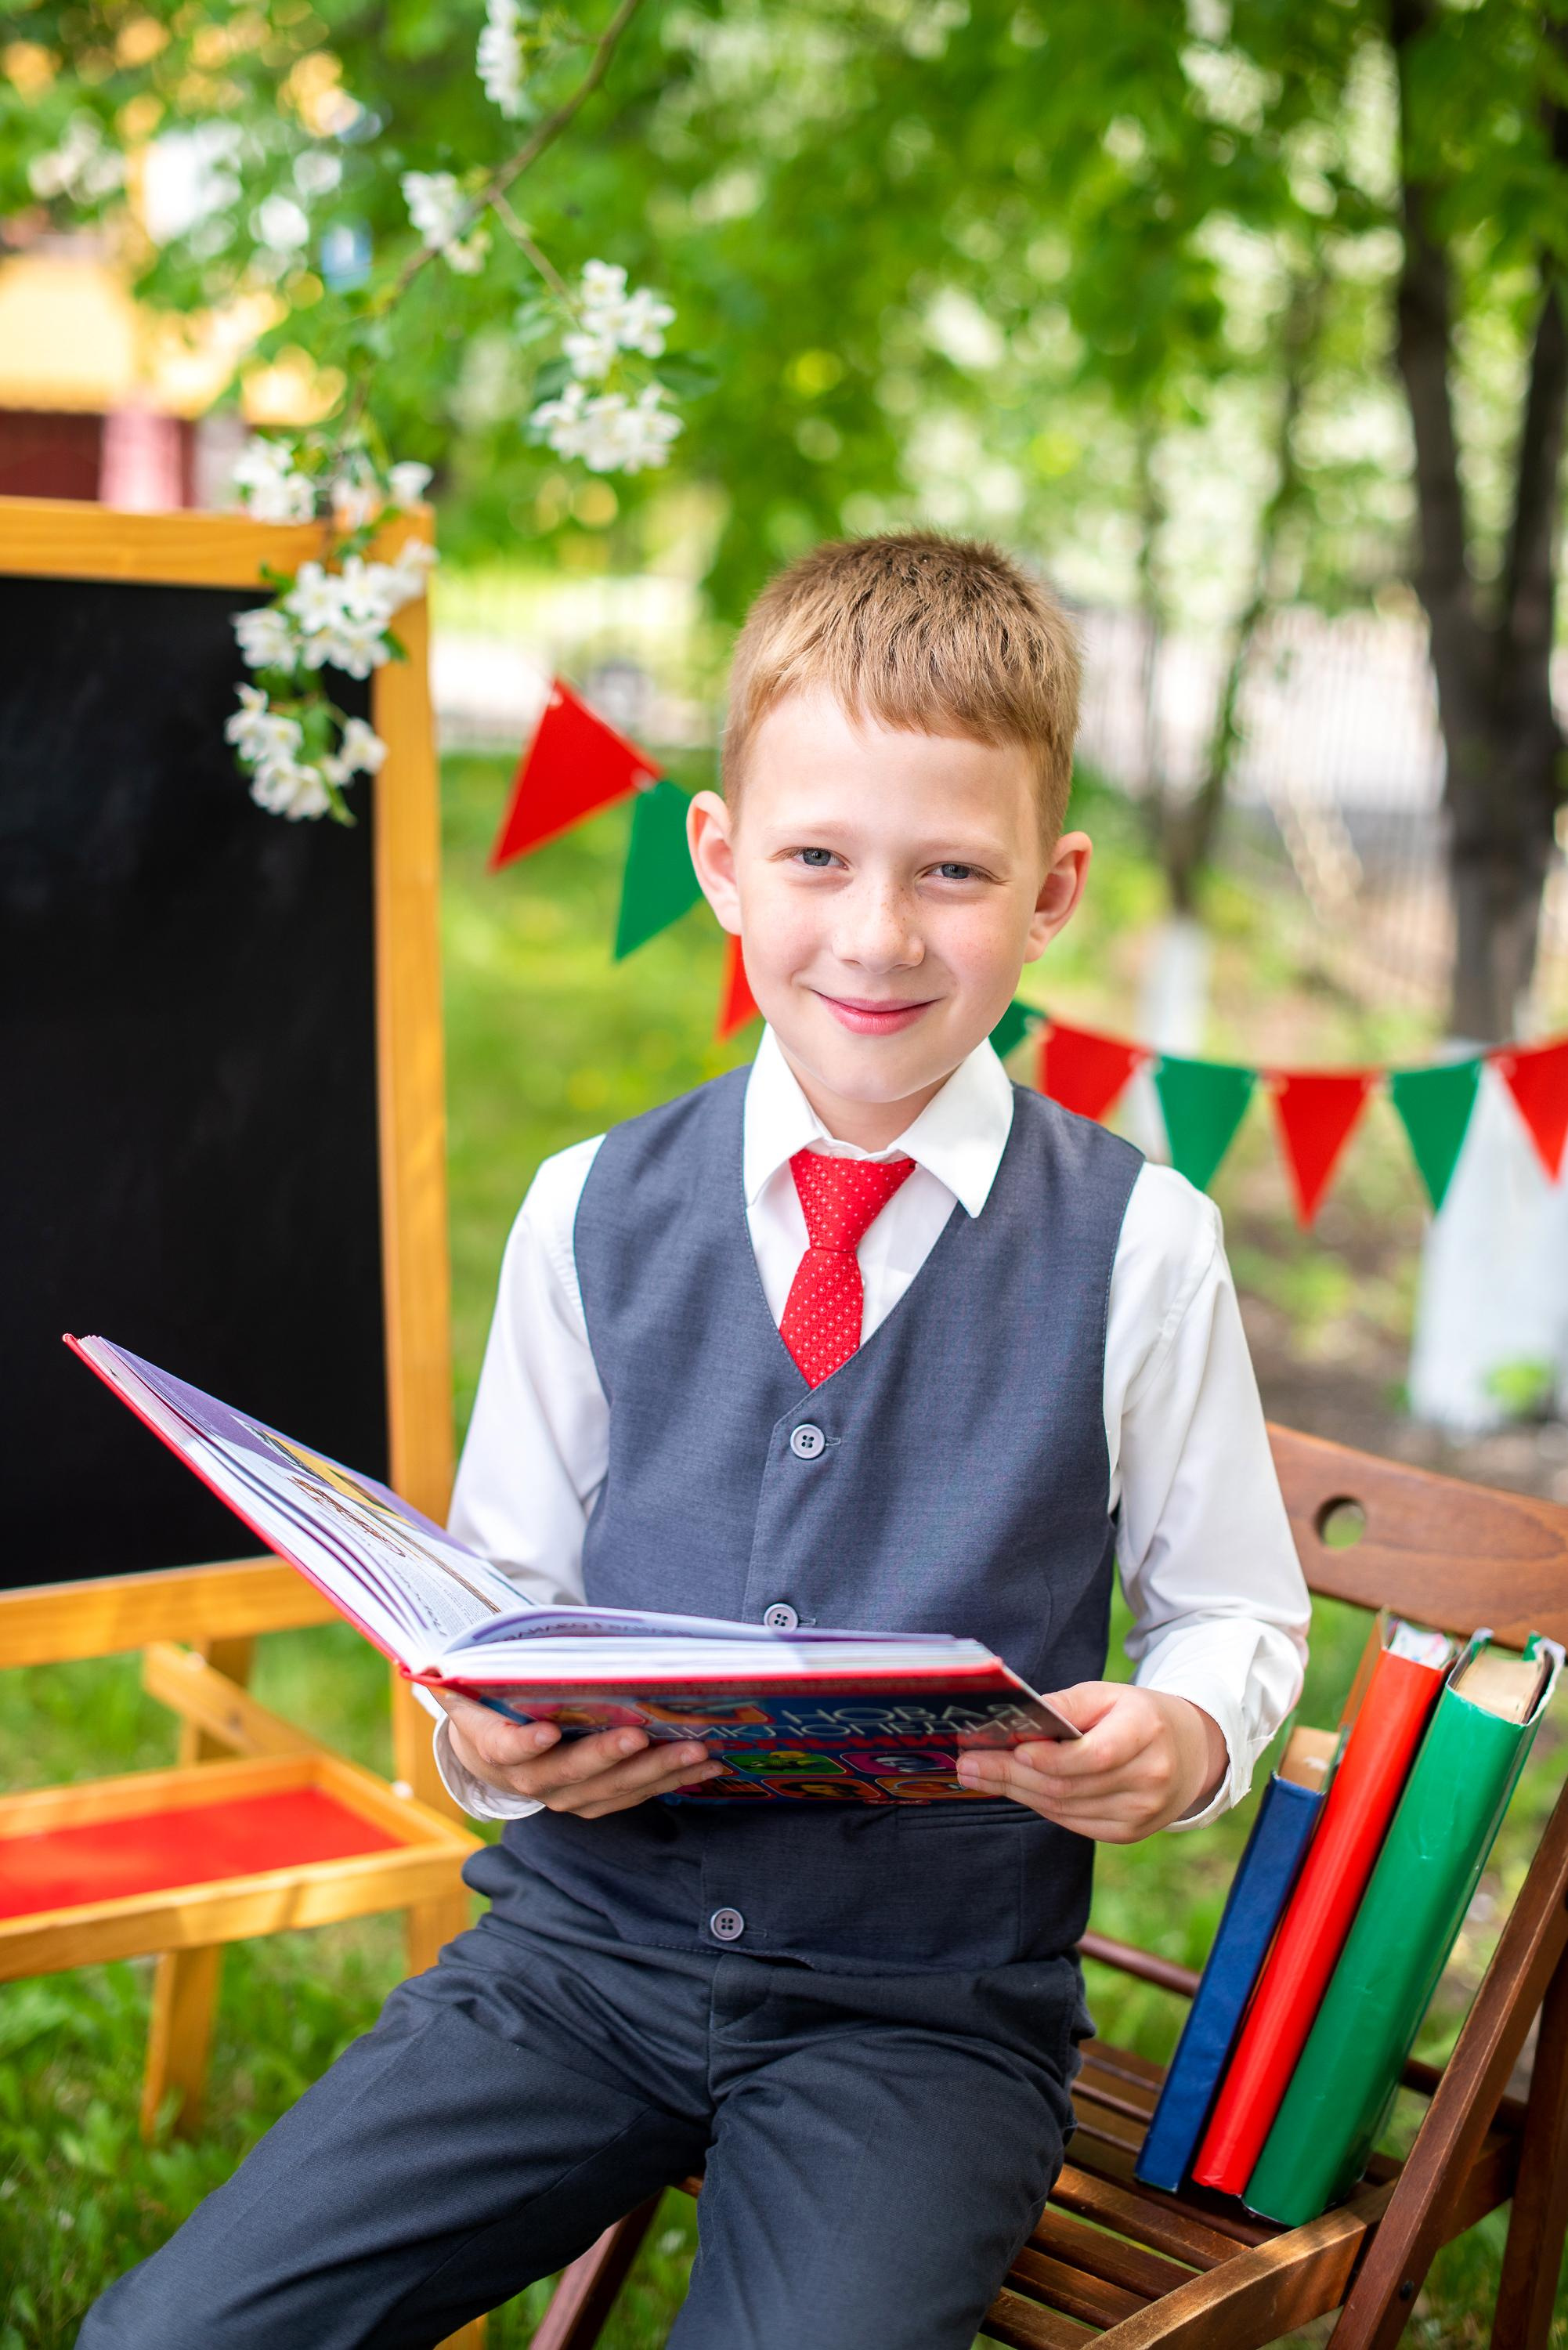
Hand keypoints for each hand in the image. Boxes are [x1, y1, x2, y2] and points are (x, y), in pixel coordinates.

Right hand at [430, 1688, 723, 1815]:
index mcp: (490, 1745)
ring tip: (695, 1750)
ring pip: (608, 1791)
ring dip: (653, 1772)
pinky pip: (630, 1797)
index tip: (547, 1731)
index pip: (502, 1749)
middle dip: (607, 1756)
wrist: (489, 1748)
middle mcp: (526, 1780)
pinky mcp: (590, 1802)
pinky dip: (667, 1782)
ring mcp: (562, 1796)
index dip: (523, 1745)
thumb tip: (449, 1655)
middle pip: (567, 1774)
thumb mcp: (470, 1680)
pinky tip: (702, 1764)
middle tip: (642, 1733)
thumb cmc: (489, 1699)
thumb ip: (471, 1669)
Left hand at [955, 1683, 1227, 1841]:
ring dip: (1018, 1792)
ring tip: (979, 1775)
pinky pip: (1074, 1822)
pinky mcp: (1129, 1833)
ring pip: (1065, 1808)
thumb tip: (1016, 1718)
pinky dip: (1040, 1805)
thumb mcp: (1108, 1694)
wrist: (1190, 1752)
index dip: (1050, 1757)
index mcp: (1146, 1732)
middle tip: (969, 1764)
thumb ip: (1066, 1704)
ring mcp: (1142, 1813)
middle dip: (1012, 1775)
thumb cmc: (1137, 1715)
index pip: (1094, 1755)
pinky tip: (1016, 1788)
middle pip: (1069, 1786)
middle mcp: (1150, 1778)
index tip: (1012, 1749)